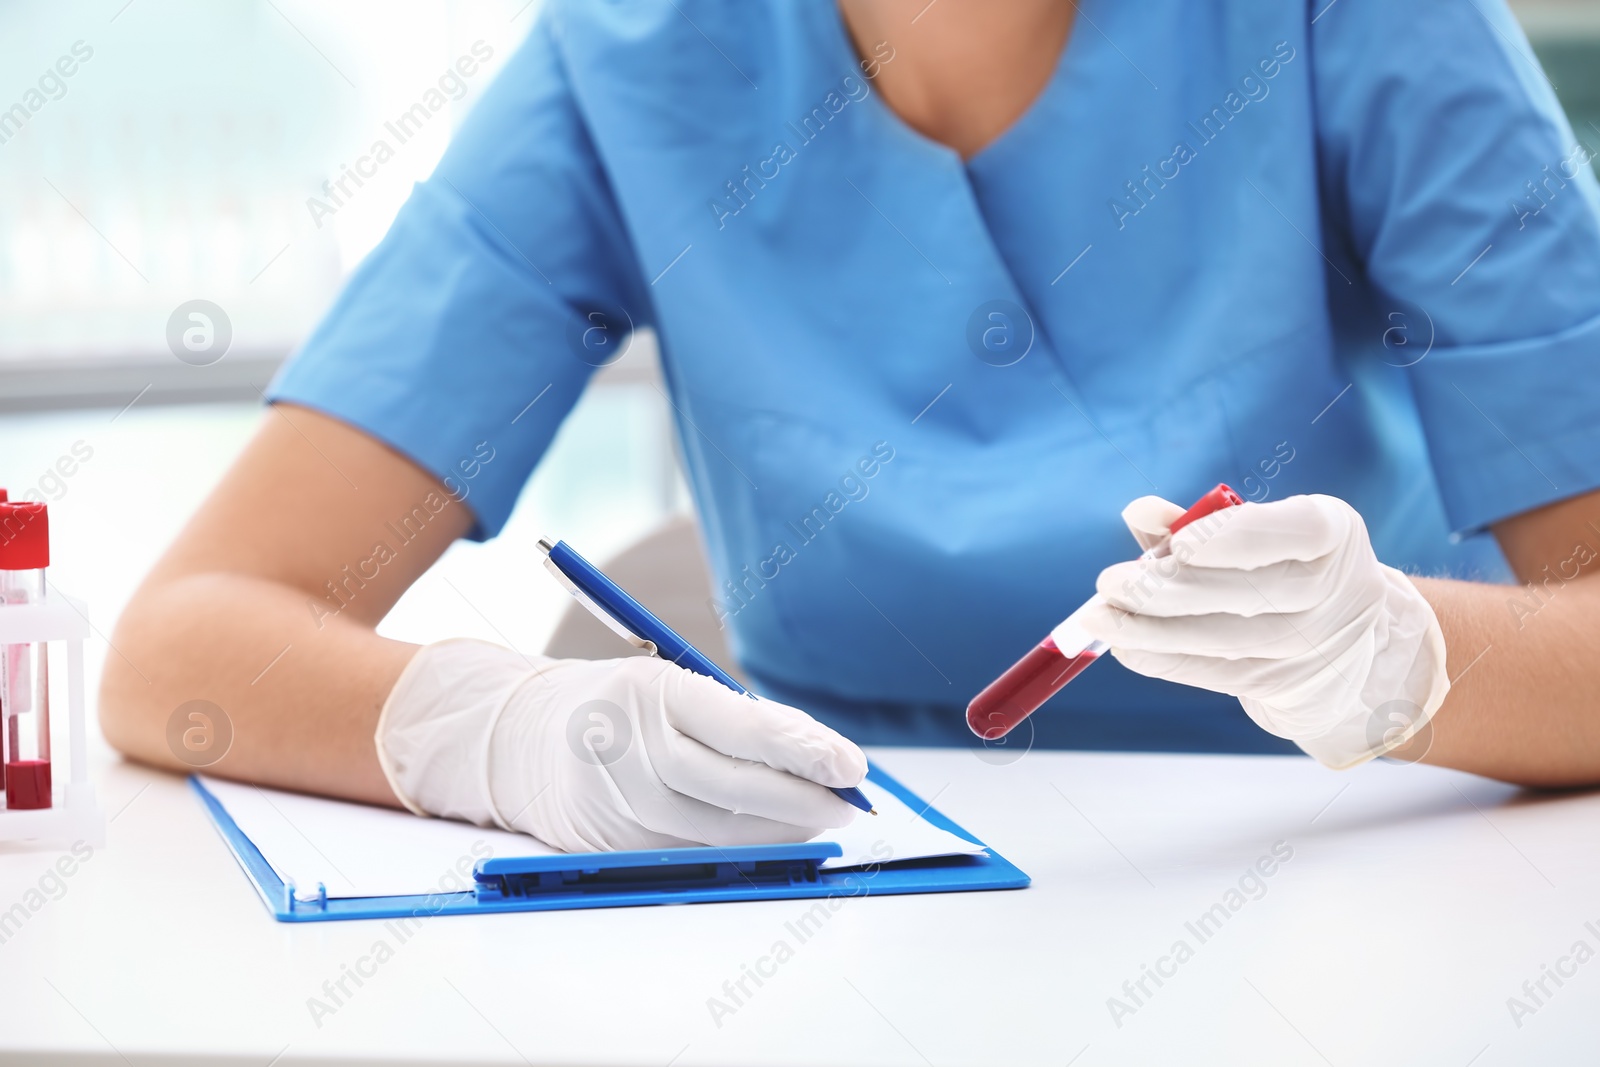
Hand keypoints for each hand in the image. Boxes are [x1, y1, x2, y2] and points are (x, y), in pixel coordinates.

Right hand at [376, 639, 866, 850]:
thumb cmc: (618, 705)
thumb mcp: (666, 686)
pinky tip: (775, 836)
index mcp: (646, 691)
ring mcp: (616, 802)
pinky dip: (742, 847)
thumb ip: (738, 718)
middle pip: (732, 787)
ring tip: (822, 817)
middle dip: (803, 799)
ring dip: (781, 830)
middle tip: (849, 802)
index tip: (853, 767)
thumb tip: (822, 758)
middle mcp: (626, 747)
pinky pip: (694, 853)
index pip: (741, 726)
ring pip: (718, 831)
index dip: (804, 750)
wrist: (519, 741)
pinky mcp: (614, 845)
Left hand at [1077, 494, 1450, 768]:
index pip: (1296, 530)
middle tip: (1111, 582)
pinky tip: (1124, 644)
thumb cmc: (1278, 568)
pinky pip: (1212, 673)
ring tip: (1099, 616)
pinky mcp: (1286, 685)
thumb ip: (1190, 521)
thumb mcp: (1252, 533)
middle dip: (1168, 588)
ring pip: (1224, 637)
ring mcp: (1314, 644)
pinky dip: (1161, 658)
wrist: (1340, 645)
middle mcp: (1335, 590)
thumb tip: (1138, 512)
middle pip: (1248, 591)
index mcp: (1332, 533)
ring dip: (1151, 628)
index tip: (1179, 545)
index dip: (1235, 537)